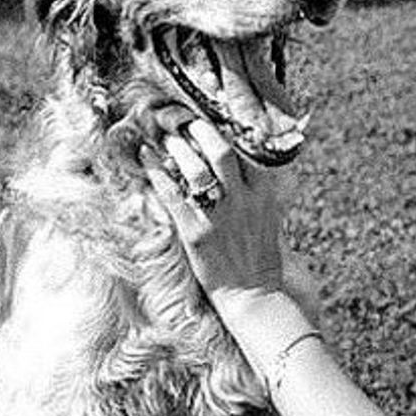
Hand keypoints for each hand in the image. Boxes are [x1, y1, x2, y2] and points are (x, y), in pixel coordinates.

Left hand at [140, 117, 286, 304]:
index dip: (226, 129)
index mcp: (264, 193)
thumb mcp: (269, 217)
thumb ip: (258, 189)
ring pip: (195, 169)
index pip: (246, 149)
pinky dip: (157, 172)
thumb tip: (242, 164)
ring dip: (176, 148)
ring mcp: (219, 216)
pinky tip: (147, 157)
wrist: (253, 296)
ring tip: (165, 138)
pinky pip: (172, 195)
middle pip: (220, 150)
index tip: (211, 118)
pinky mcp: (196, 234)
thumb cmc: (260, 258)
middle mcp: (243, 200)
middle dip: (198, 130)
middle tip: (183, 121)